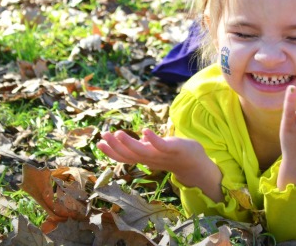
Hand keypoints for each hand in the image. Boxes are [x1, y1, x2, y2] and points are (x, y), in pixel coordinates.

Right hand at [98, 129, 223, 201]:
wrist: (196, 165)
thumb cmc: (175, 155)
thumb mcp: (157, 151)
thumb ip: (147, 146)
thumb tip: (138, 137)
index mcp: (145, 158)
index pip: (125, 157)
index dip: (111, 151)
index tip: (99, 142)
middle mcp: (150, 159)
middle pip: (129, 155)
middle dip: (115, 147)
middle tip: (103, 136)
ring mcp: (162, 155)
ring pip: (142, 152)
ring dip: (129, 143)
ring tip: (118, 133)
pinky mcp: (174, 149)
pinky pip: (161, 146)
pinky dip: (153, 139)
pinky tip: (144, 130)